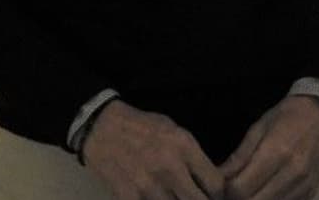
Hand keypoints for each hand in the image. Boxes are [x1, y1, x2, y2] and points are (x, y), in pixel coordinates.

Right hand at [81, 100, 225, 199]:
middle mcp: (169, 167)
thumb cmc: (140, 127)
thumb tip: (208, 179)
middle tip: (195, 198)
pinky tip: (155, 197)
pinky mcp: (130, 197)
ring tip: (173, 195)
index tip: (212, 195)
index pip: (216, 184)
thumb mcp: (174, 130)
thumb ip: (193, 155)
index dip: (218, 194)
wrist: (100, 128)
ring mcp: (149, 185)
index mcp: (183, 146)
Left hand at [219, 96, 318, 199]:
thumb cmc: (287, 117)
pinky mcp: (311, 194)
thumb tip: (218, 178)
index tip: (222, 184)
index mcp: (275, 153)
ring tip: (248, 191)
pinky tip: (265, 193)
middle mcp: (291, 175)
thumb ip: (239, 156)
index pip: (241, 189)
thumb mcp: (258, 129)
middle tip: (233, 190)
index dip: (226, 191)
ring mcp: (304, 188)